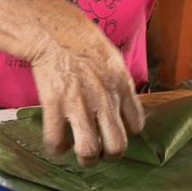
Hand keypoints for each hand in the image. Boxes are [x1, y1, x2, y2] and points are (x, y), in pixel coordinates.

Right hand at [25, 4, 143, 166]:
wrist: (56, 32)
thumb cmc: (86, 44)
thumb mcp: (115, 62)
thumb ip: (122, 87)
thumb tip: (127, 108)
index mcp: (122, 87)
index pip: (137, 125)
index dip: (128, 134)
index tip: (117, 132)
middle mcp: (105, 99)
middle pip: (117, 146)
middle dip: (109, 155)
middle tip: (101, 151)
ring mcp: (79, 104)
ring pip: (88, 151)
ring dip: (84, 158)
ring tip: (80, 153)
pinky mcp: (54, 105)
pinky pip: (56, 141)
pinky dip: (57, 148)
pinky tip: (58, 143)